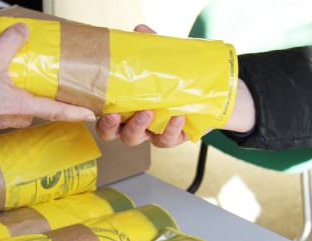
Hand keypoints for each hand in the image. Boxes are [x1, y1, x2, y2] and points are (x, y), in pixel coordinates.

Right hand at [0, 23, 94, 129]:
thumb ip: (10, 42)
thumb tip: (23, 30)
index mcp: (20, 106)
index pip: (56, 111)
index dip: (75, 112)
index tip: (90, 115)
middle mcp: (13, 118)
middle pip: (37, 111)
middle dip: (45, 102)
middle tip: (51, 91)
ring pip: (19, 112)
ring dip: (23, 101)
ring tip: (21, 84)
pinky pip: (2, 112)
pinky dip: (5, 101)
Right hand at [96, 24, 255, 146]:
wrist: (207, 93)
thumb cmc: (176, 78)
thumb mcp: (162, 62)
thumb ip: (149, 47)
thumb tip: (139, 30)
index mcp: (126, 109)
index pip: (106, 121)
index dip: (103, 121)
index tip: (106, 110)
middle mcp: (136, 125)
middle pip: (117, 135)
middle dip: (113, 128)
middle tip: (117, 115)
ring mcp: (153, 133)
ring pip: (137, 140)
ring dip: (139, 127)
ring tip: (148, 112)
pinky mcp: (173, 138)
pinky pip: (167, 139)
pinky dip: (172, 129)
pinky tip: (177, 116)